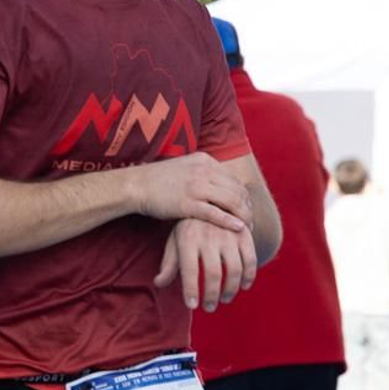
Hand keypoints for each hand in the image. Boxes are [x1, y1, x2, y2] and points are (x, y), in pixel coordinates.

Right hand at [136, 153, 251, 231]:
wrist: (136, 185)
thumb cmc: (159, 180)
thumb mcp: (186, 167)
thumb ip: (203, 172)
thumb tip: (219, 181)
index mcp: (205, 161)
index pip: (233, 179)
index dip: (244, 196)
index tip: (247, 209)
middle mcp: (204, 171)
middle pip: (236, 190)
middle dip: (248, 207)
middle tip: (252, 222)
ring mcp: (195, 186)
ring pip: (230, 201)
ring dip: (243, 216)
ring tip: (248, 228)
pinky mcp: (187, 203)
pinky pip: (214, 213)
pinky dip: (229, 221)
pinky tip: (239, 228)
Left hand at [153, 218, 257, 311]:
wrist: (211, 197)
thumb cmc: (189, 226)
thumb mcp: (176, 240)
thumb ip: (169, 263)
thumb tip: (159, 283)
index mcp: (188, 238)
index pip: (189, 270)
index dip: (190, 290)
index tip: (192, 305)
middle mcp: (209, 236)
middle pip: (213, 273)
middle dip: (211, 295)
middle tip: (209, 307)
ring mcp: (228, 234)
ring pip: (234, 269)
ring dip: (231, 290)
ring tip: (225, 299)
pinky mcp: (244, 234)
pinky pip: (250, 259)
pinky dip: (249, 276)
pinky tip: (244, 286)